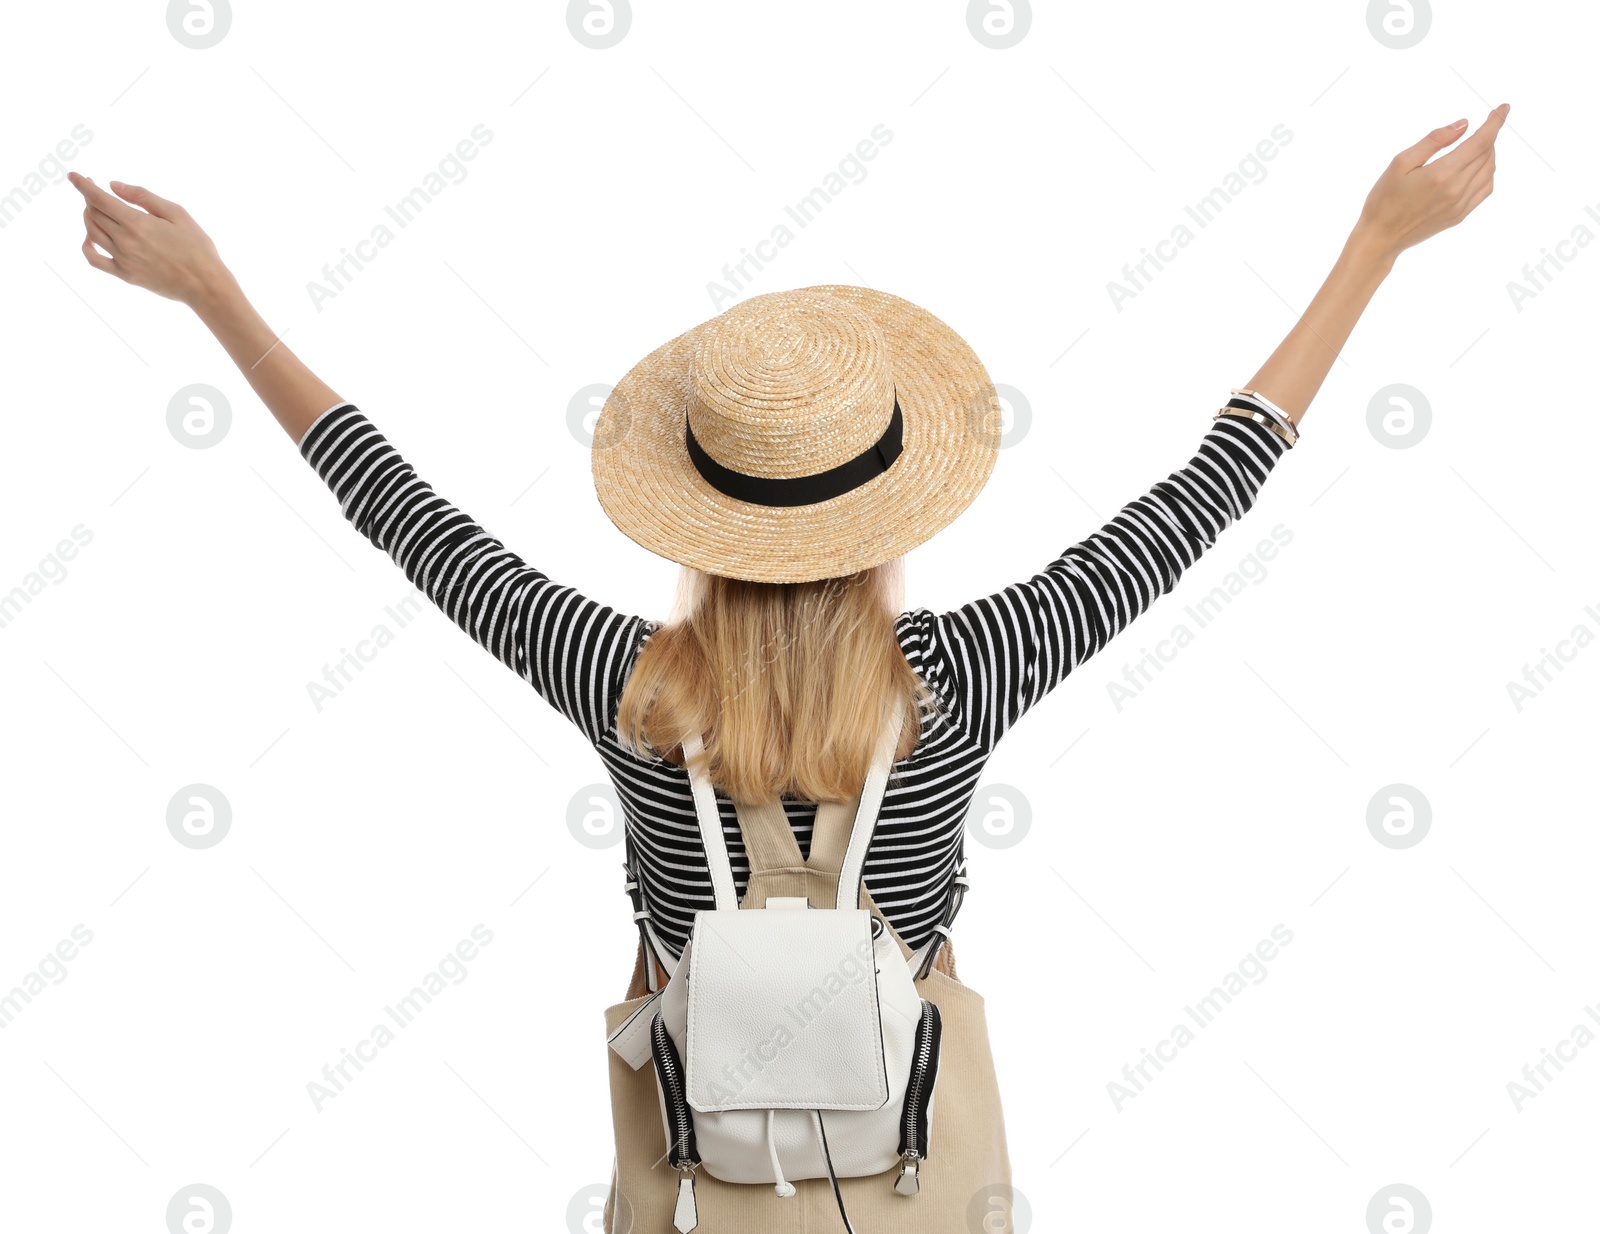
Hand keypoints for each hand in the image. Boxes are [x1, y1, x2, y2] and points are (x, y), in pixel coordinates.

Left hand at [67, 173, 231, 306]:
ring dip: (89, 216)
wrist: (205, 285)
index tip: (74, 175)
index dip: (83, 184)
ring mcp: (123, 259)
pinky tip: (90, 238)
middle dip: (90, 197)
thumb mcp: (177, 213)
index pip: (98, 198)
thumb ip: (143, 197)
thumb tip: (114, 186)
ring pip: (92, 231)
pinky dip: (86, 246)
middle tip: (96, 190)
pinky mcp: (125, 275)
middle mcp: (125, 240)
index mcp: (137, 223)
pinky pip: (94, 259)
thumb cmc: (197, 247)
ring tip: (98, 210)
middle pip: (94, 213)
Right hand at [1350, 103, 1508, 262]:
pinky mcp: (1460, 215)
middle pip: (1487, 154)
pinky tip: (1476, 167)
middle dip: (1488, 135)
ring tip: (1477, 145)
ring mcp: (1460, 205)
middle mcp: (1456, 190)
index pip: (1481, 141)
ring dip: (1489, 153)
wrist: (1380, 238)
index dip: (1495, 122)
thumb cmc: (1384, 199)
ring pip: (1489, 170)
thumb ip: (1434, 140)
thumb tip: (1464, 124)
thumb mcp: (1401, 162)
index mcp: (1442, 173)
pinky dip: (1487, 172)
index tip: (1504, 107)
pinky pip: (1485, 189)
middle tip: (1481, 126)